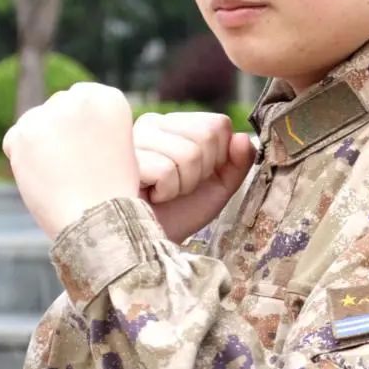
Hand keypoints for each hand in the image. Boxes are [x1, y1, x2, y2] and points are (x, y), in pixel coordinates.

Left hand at [2, 83, 139, 238]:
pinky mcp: (24, 132)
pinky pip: (14, 140)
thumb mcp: (116, 143)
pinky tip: (44, 177)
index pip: (82, 99)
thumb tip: (58, 117)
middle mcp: (81, 97)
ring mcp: (51, 113)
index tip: (89, 152)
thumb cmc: (110, 191)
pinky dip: (21, 158)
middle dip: (60, 132)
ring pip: (35, 122)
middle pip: (58, 107)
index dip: (82, 129)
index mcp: (109, 98)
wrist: (97, 221)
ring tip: (60, 174)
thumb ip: (92, 123)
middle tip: (73, 168)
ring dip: (41, 144)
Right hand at [133, 111, 255, 243]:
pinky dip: (166, 191)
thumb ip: (238, 163)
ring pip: (189, 153)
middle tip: (179, 186)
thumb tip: (243, 138)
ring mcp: (137, 137)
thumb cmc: (178, 212)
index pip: (218, 124)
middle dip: (201, 172)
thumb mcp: (219, 188)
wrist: (147, 246)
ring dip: (183, 184)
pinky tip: (150, 195)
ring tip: (163, 193)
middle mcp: (154, 122)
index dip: (219, 157)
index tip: (199, 175)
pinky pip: (167, 170)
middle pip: (207, 135)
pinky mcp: (125, 157)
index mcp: (176, 124)